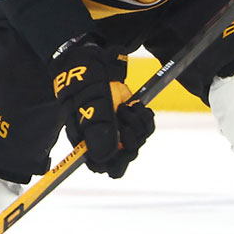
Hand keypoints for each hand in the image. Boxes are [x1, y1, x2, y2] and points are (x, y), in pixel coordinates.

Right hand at [52, 36, 153, 177]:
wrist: (98, 66)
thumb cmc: (88, 87)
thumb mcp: (91, 107)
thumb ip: (99, 132)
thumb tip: (107, 157)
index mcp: (89, 143)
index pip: (104, 167)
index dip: (117, 162)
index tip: (124, 147)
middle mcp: (105, 140)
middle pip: (125, 157)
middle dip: (131, 140)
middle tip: (125, 121)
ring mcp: (119, 130)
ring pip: (138, 142)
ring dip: (138, 125)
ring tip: (128, 107)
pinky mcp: (131, 119)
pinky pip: (146, 128)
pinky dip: (145, 117)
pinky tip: (136, 105)